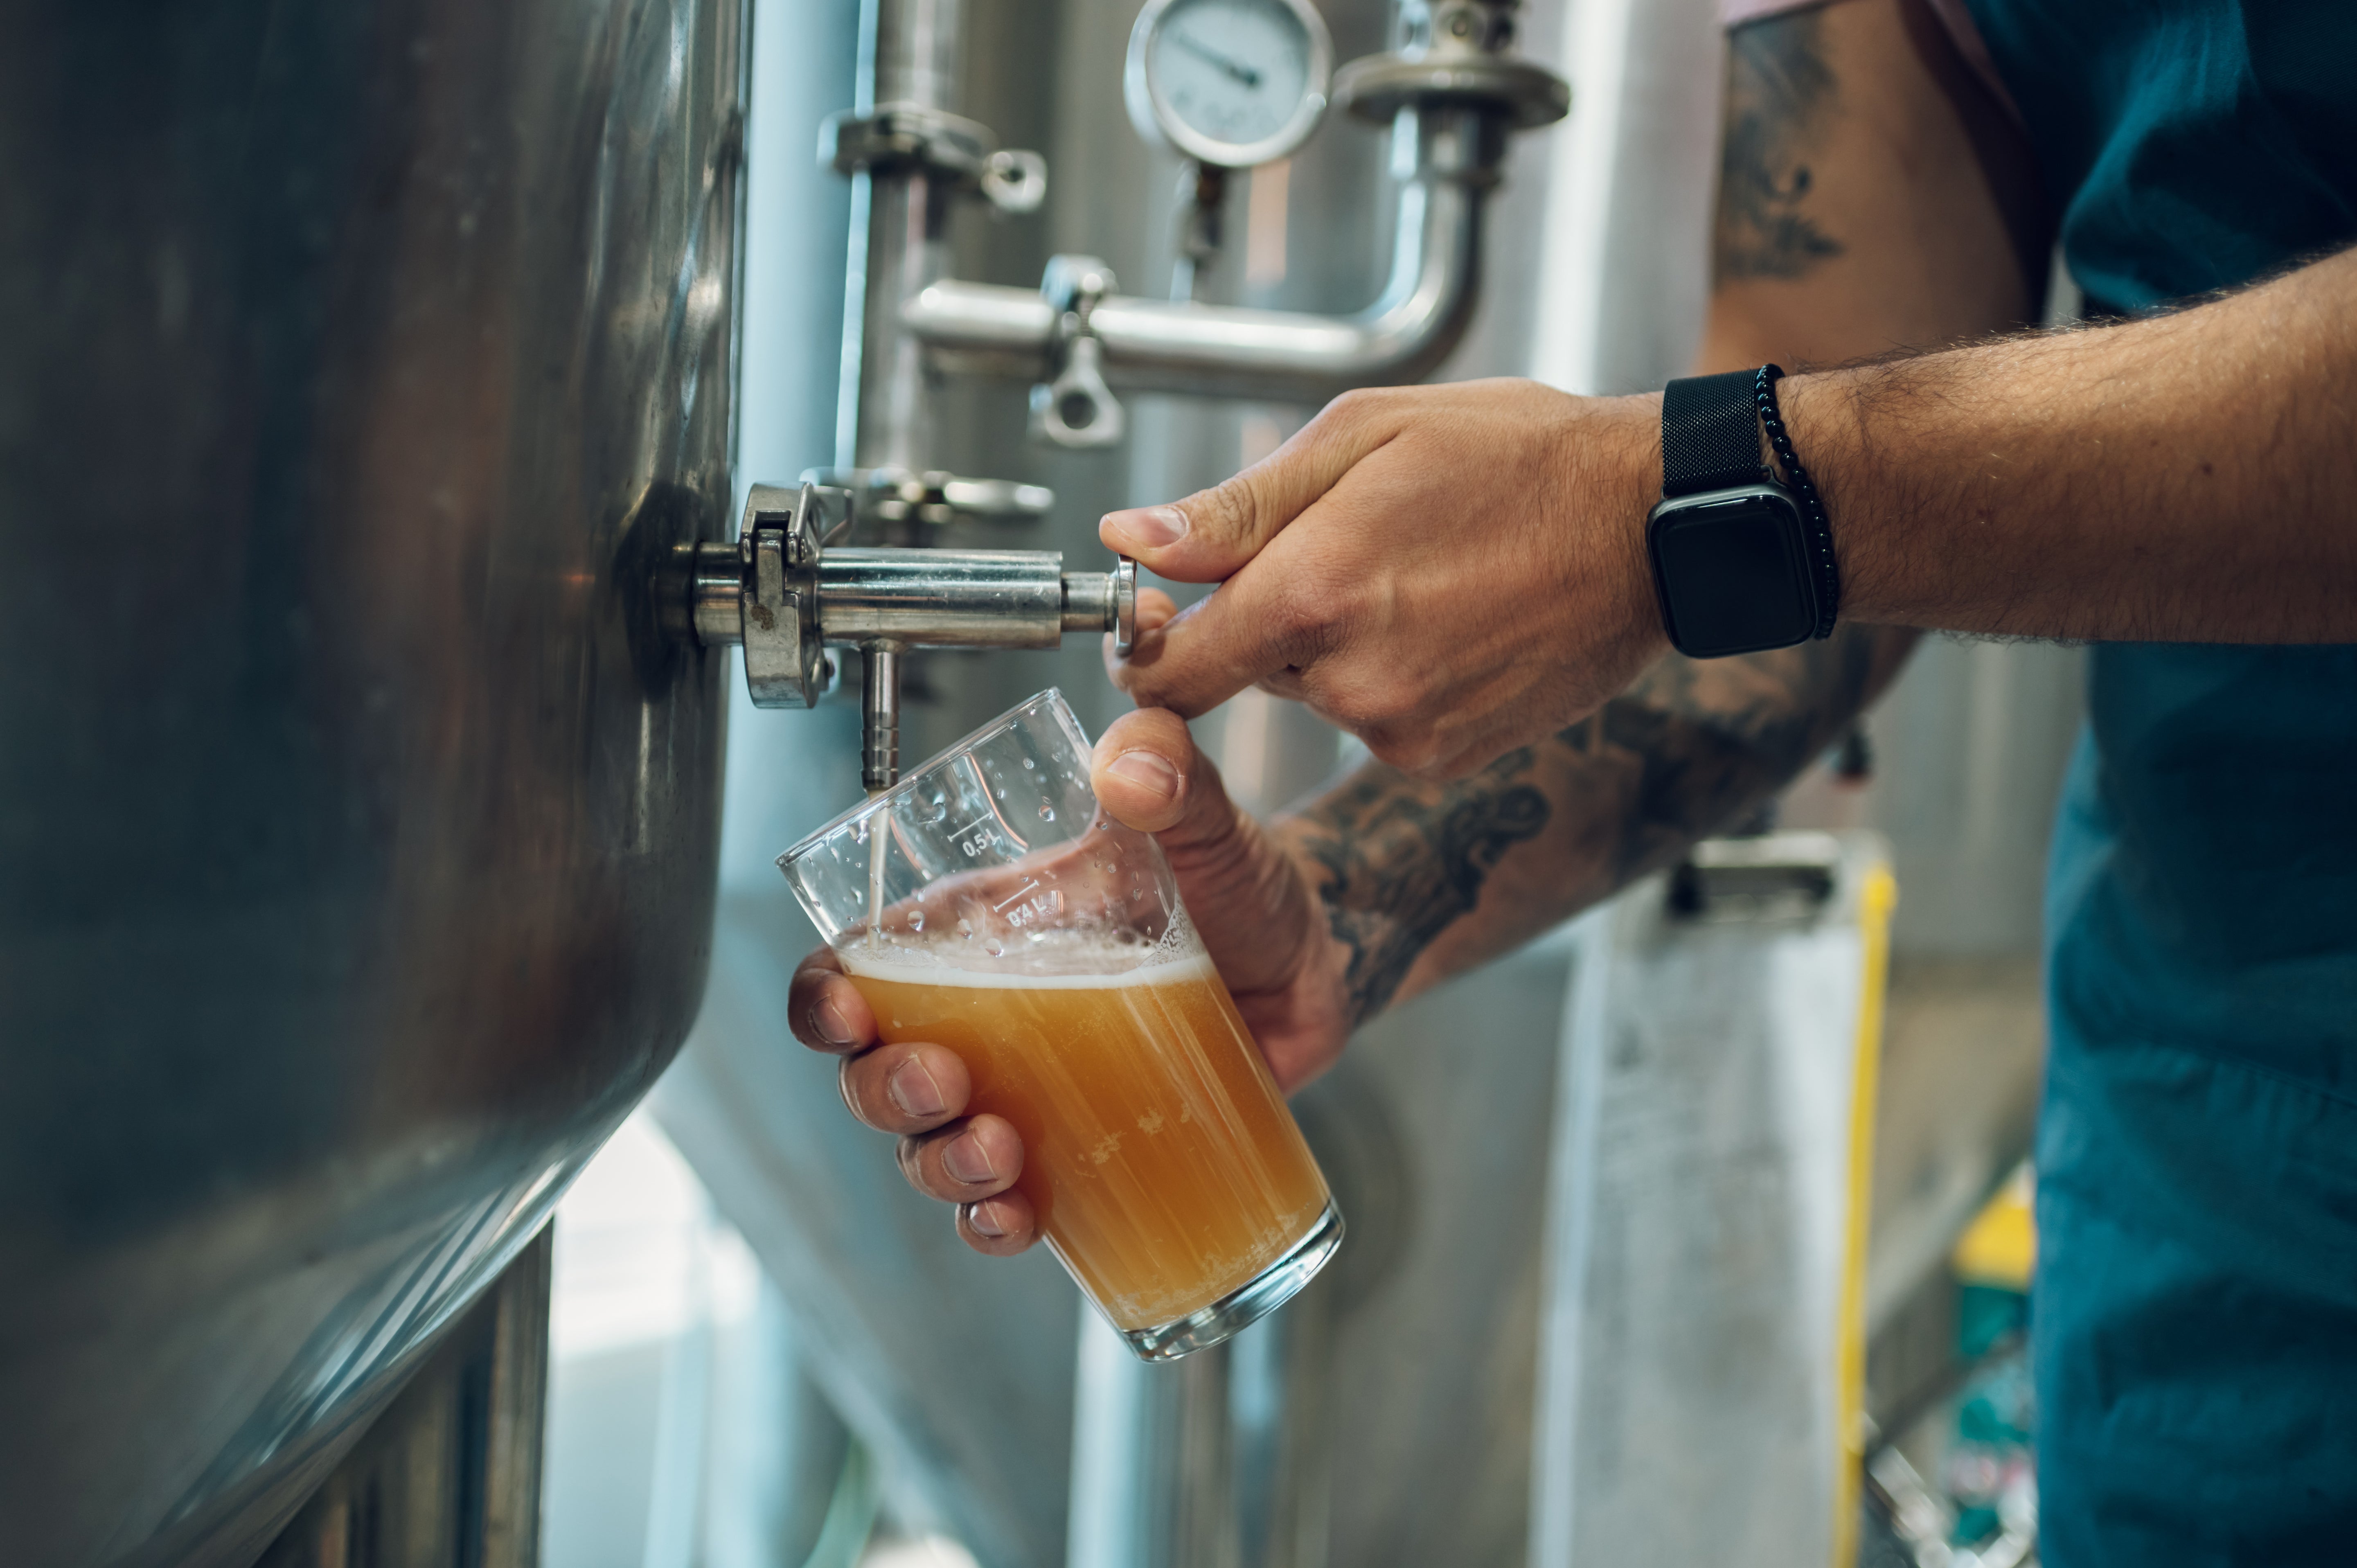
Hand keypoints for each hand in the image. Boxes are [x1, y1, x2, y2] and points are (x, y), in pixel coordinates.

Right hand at [785, 663, 1350, 1256]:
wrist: (1316, 958)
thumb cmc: (1237, 880)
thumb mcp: (1200, 816)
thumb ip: (1167, 766)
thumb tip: (1134, 764)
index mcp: (973, 933)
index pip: (853, 968)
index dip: (825, 1000)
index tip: (848, 1014)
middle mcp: (980, 1017)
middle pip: (873, 1073)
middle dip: (886, 1092)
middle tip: (947, 1084)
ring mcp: (1025, 1090)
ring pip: (926, 1149)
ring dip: (939, 1167)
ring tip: (999, 1153)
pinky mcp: (1079, 1147)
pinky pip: (1002, 1204)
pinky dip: (992, 1223)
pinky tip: (1017, 1218)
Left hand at [1100, 379, 1666, 778]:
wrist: (1651, 528)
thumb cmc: (1518, 458)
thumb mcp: (1363, 435)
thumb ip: (1235, 506)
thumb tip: (1132, 545)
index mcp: (1315, 591)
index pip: (1172, 668)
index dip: (1149, 645)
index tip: (1161, 615)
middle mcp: (1351, 678)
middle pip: (1247, 668)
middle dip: (1273, 613)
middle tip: (1355, 544)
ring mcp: (1401, 728)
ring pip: (1313, 690)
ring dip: (1337, 641)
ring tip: (1421, 573)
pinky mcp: (1443, 755)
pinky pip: (1373, 717)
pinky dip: (1391, 674)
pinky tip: (1452, 620)